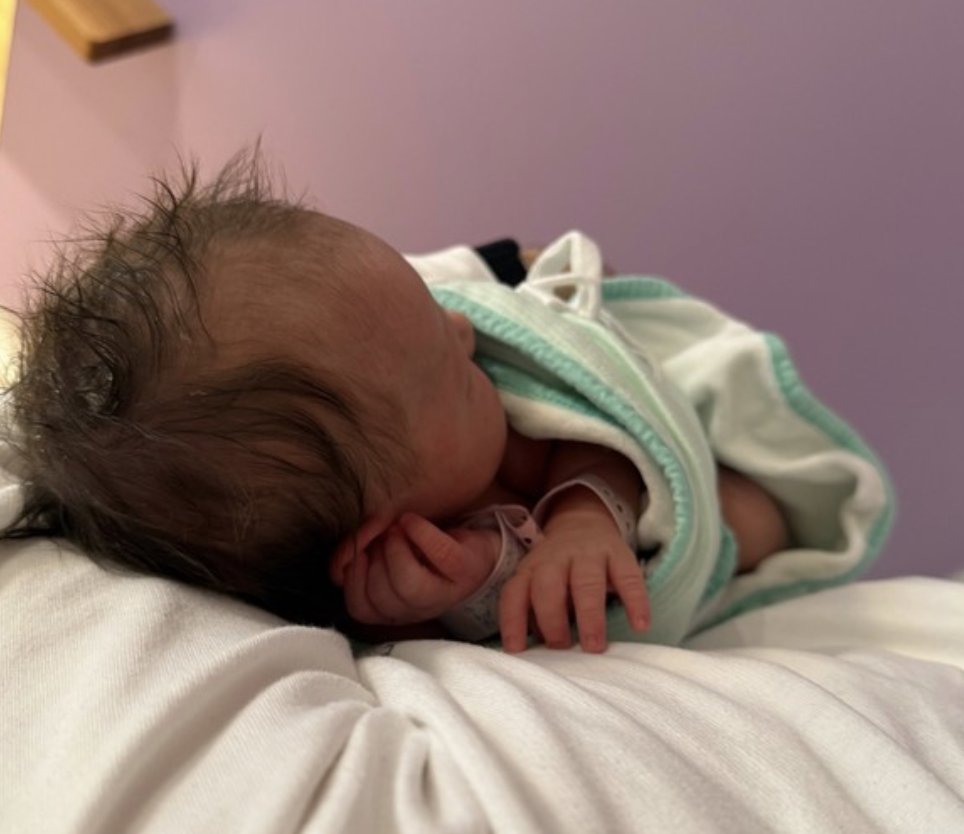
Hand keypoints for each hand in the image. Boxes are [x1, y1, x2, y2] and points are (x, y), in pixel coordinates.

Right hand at [332, 514, 497, 625]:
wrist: (476, 543)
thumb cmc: (424, 547)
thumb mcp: (386, 552)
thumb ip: (358, 560)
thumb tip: (336, 569)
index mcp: (399, 608)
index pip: (362, 610)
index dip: (352, 582)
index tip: (356, 554)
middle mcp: (422, 607)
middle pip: (384, 598)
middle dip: (373, 561)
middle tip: (380, 538)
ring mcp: (447, 591)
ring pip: (409, 586)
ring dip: (394, 550)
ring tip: (395, 530)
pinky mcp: (466, 568)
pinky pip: (439, 554)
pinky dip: (419, 532)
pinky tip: (410, 520)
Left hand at [498, 512, 648, 653]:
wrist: (584, 524)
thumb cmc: (557, 572)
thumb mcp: (537, 584)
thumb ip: (533, 614)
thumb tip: (533, 652)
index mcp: (531, 569)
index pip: (515, 593)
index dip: (512, 621)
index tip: (516, 650)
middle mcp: (556, 559)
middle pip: (548, 586)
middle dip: (552, 619)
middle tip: (561, 648)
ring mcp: (588, 554)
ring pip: (586, 581)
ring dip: (589, 615)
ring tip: (595, 647)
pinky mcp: (619, 554)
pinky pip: (628, 577)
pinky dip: (635, 602)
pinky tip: (640, 626)